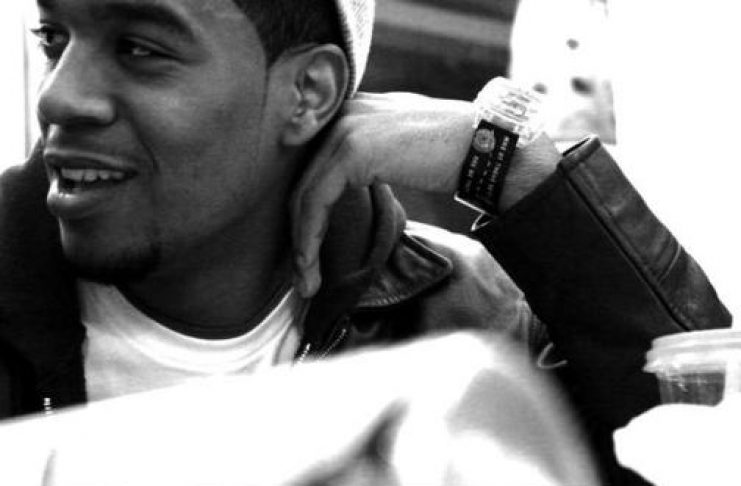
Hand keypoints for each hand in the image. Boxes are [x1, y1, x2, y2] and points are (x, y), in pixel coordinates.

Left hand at [291, 92, 560, 297]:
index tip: (308, 252)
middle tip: (302, 277)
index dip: (305, 212)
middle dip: (298, 233)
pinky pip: (317, 200)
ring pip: (304, 194)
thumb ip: (374, 157)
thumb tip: (356, 184)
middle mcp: (344, 114)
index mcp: (354, 112)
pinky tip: (311, 266)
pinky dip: (310, 237)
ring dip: (301, 245)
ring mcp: (346, 128)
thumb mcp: (403, 150)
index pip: (313, 166)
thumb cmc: (457, 155)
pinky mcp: (353, 150)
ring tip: (306, 284)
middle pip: (302, 181)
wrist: (490, 148)